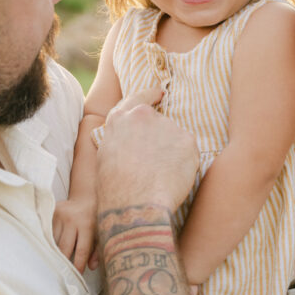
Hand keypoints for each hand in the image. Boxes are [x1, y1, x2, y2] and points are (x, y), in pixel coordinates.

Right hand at [52, 198, 96, 272]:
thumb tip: (92, 267)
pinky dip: (47, 241)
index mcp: (87, 225)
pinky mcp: (51, 212)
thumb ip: (96, 250)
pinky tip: (45, 248)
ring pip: (53, 240)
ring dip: (53, 252)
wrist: (85, 197)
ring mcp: (59, 216)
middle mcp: (72, 220)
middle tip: (61, 274)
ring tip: (51, 263)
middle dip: (63, 262)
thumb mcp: (99, 232)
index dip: (79, 264)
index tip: (76, 275)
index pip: (82, 249)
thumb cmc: (94, 219)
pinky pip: (46, 231)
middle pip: (64, 247)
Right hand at [97, 89, 198, 214]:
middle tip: (155, 164)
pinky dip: (185, 163)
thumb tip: (130, 139)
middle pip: (159, 123)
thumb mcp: (105, 155)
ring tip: (161, 176)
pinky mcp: (187, 140)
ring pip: (175, 138)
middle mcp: (144, 116)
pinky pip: (189, 152)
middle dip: (160, 139)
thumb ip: (121, 137)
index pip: (138, 99)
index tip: (160, 92)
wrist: (135, 202)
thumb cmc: (115, 188)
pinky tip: (173, 178)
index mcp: (121, 119)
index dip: (150, 95)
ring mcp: (167, 126)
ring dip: (172, 152)